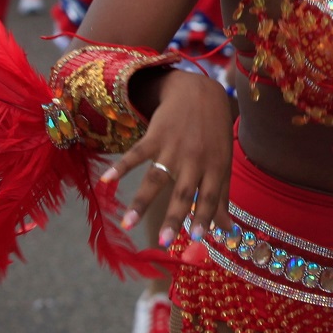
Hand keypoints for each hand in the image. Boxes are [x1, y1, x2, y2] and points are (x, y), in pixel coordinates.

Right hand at [101, 69, 233, 247]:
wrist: (200, 90)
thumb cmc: (214, 133)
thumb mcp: (223, 160)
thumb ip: (222, 195)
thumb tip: (227, 230)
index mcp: (214, 166)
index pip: (210, 195)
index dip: (205, 216)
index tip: (199, 240)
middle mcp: (194, 158)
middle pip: (183, 191)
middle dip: (174, 216)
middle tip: (164, 242)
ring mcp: (173, 147)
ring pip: (156, 177)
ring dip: (141, 201)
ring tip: (127, 224)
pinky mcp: (155, 135)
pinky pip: (136, 153)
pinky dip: (121, 167)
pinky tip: (106, 181)